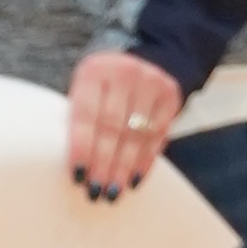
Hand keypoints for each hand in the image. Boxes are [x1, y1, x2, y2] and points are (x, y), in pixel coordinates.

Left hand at [64, 50, 183, 201]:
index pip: (85, 115)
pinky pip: (157, 134)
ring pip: (135, 134)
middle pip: (111, 128)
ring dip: (123, 168)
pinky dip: (145, 160)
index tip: (77, 177)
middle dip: (103, 164)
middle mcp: (124, 73)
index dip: (82, 148)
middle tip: (95, 192)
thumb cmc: (101, 84)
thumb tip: (76, 166)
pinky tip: (135, 180)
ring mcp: (151, 82)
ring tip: (113, 193)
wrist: (142, 55)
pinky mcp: (170, 94)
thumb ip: (80, 117)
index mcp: (93, 71)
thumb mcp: (85, 89)